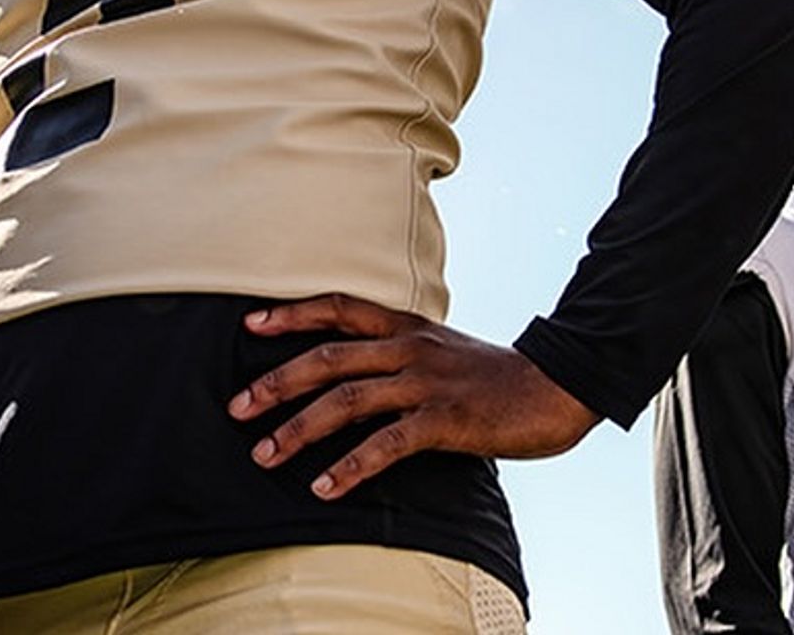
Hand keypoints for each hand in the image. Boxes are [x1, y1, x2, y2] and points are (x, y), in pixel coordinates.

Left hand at [227, 293, 597, 499]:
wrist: (555, 387)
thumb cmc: (495, 377)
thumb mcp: (442, 352)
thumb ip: (401, 356)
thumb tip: (356, 374)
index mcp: (408, 326)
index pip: (339, 308)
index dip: (293, 314)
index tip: (251, 323)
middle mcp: (409, 347)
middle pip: (330, 355)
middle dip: (277, 380)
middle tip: (237, 406)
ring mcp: (426, 381)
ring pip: (347, 398)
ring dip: (300, 427)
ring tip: (264, 452)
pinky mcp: (445, 419)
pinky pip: (387, 443)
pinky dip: (350, 466)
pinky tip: (324, 486)